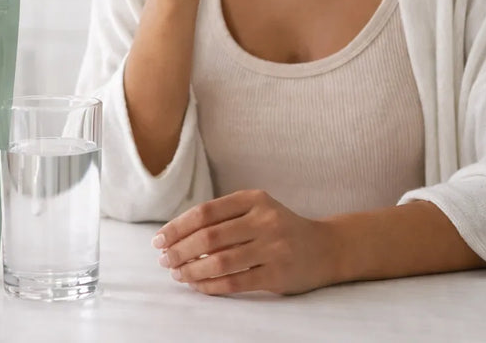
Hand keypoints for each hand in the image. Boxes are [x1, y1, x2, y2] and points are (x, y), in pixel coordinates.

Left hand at [152, 190, 338, 295]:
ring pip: (219, 261)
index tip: (159, 240)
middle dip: (179, 250)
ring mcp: (273, 248)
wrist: (326, 248)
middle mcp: (264, 220)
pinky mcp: (278, 275)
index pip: (205, 212)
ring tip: (178, 274)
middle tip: (164, 260)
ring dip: (191, 270)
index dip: (177, 227)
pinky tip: (198, 285)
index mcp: (254, 199)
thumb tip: (177, 236)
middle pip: (209, 237)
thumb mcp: (256, 210)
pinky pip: (235, 282)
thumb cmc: (280, 228)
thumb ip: (224, 218)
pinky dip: (211, 286)